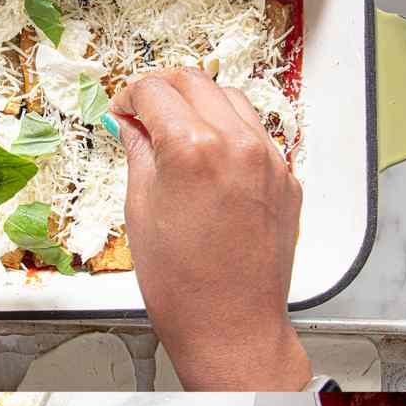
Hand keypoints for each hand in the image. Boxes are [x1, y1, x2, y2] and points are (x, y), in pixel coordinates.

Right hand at [110, 68, 309, 391]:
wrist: (230, 323)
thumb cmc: (180, 283)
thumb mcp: (140, 211)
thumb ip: (139, 155)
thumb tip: (131, 126)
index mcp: (192, 148)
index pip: (155, 90)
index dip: (128, 96)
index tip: (119, 112)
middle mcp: (236, 143)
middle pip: (194, 82)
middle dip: (161, 89)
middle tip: (139, 112)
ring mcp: (268, 157)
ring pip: (230, 98)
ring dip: (197, 102)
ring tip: (173, 130)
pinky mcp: (286, 176)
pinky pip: (254, 131)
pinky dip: (226, 129)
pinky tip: (206, 156)